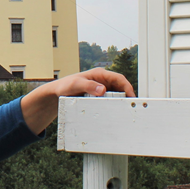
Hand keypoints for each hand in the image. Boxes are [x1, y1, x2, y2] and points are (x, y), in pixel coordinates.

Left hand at [20, 68, 134, 134]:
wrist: (57, 93)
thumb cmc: (65, 86)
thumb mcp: (75, 84)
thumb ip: (88, 86)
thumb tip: (103, 89)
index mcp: (99, 74)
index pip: (119, 79)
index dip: (128, 87)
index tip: (132, 97)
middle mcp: (102, 81)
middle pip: (120, 88)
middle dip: (126, 96)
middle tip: (130, 108)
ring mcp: (100, 89)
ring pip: (115, 95)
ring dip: (120, 102)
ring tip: (124, 112)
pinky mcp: (97, 97)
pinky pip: (108, 100)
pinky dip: (112, 105)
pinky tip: (113, 113)